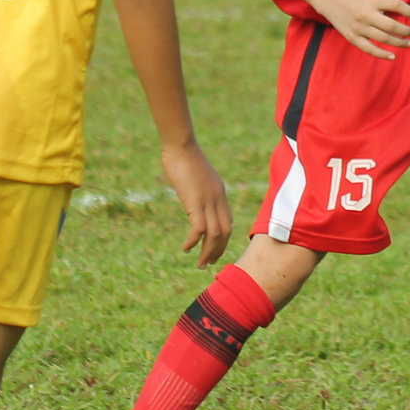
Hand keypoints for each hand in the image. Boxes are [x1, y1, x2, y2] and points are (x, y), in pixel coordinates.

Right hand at [161, 142, 231, 267]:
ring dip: (208, 252)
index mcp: (220, 193)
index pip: (228, 222)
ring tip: (199, 264)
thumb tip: (193, 195)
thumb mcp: (197, 176)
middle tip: (207, 264)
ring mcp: (208, 201)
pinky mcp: (195, 202)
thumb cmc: (184, 157)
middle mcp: (218, 199)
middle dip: (218, 251)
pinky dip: (193, 241)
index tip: (216, 250)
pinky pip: (198, 229)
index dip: (223, 239)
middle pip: (225, 232)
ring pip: (214, 235)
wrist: (181, 145)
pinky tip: (186, 248)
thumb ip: (199, 188)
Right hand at [317, 0, 409, 59]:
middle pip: (391, 25)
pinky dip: (381, 54)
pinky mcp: (352, 37)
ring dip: (399, 42)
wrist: (331, 0)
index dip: (408, 11)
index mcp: (373, 0)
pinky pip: (369, 49)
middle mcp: (366, 13)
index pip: (396, 5)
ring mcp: (358, 27)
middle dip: (405, 30)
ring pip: (383, 38)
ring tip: (409, 43)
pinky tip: (393, 56)